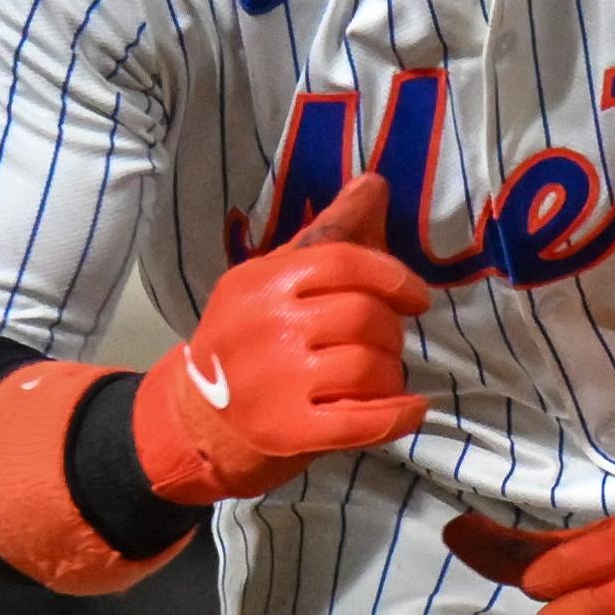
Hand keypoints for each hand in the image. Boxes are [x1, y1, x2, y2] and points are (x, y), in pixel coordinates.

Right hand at [135, 174, 431, 503]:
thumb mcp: (274, 279)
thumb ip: (329, 234)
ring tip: (381, 377)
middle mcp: (264, 327)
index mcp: (260, 281)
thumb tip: (375, 183)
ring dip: (391, 373)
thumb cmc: (250, 339)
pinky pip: (363, 421)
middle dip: (391, 330)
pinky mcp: (287, 431)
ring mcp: (274, 383)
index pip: (343, 262)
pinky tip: (410, 408)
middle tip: (385, 342)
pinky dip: (399, 415)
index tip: (416, 297)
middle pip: (363, 316)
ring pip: (369, 366)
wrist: (198, 418)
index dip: (393, 277)